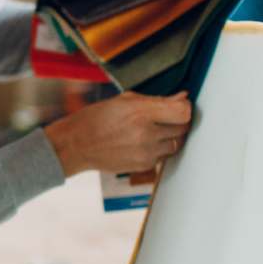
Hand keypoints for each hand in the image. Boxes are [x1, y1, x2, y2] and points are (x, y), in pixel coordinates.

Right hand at [44, 91, 191, 175]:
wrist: (77, 145)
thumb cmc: (96, 119)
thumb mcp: (124, 100)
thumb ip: (156, 100)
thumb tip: (181, 97)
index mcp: (140, 113)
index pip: (183, 112)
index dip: (185, 106)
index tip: (179, 104)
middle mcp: (145, 135)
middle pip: (183, 128)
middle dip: (179, 120)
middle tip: (167, 116)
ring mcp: (145, 153)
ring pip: (177, 143)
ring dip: (171, 135)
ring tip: (153, 129)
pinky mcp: (144, 166)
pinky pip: (164, 155)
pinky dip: (160, 147)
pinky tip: (144, 141)